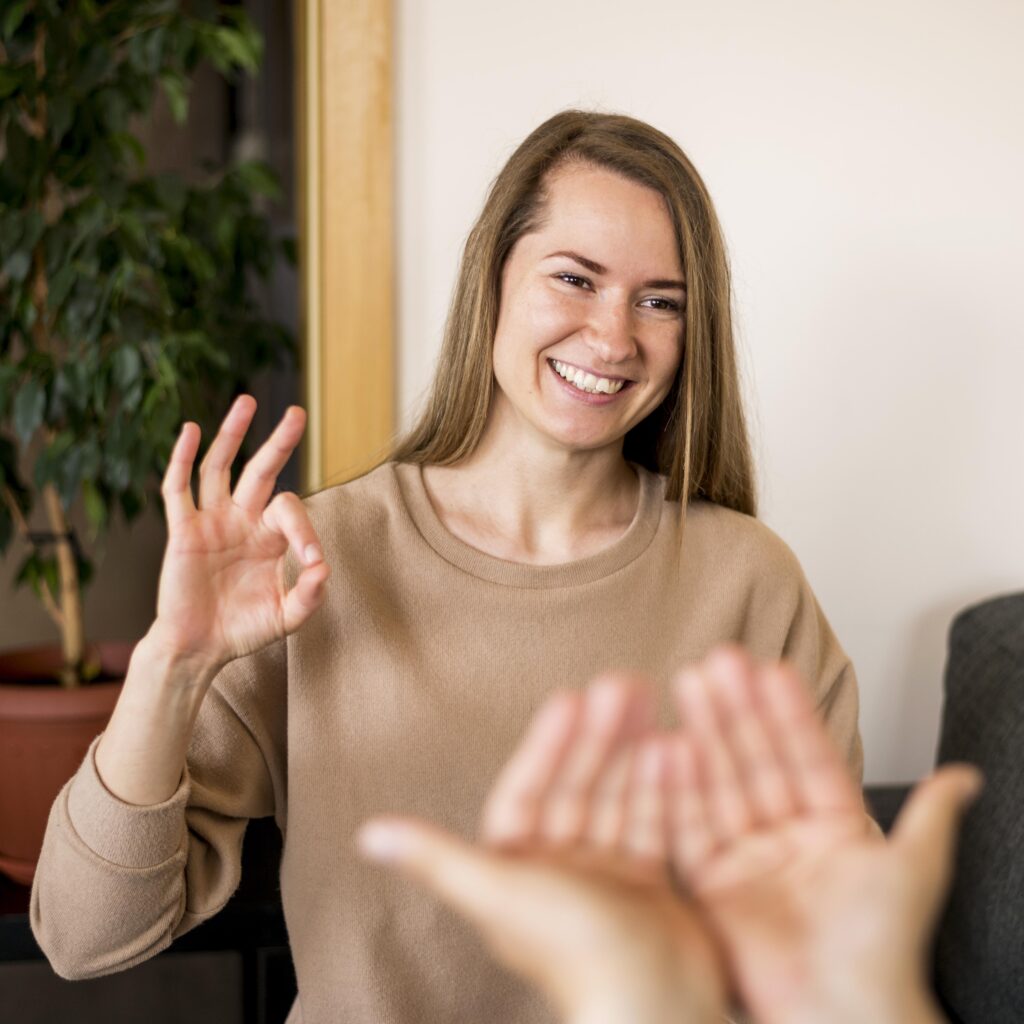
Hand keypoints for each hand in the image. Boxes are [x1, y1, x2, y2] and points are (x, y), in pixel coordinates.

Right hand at [149, 395, 329, 671]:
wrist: (200, 649)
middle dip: (279, 442)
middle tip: (298, 412)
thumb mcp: (287, 617)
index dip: (305, 530)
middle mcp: (242, 521)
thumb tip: (324, 568)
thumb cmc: (244, 631)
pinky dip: (182, 459)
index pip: (290, 510)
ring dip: (232, 434)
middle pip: (261, 470)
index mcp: (270, 537)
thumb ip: (310, 596)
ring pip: (221, 467)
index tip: (313, 563)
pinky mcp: (182, 532)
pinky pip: (178, 489)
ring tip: (247, 401)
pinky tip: (191, 430)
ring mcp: (211, 522)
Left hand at [358, 677, 724, 1023]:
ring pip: (615, 796)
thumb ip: (436, 856)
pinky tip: (675, 744)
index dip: (546, 743)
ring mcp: (604, 878)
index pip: (527, 790)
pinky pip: (651, 822)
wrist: (653, 1003)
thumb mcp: (497, 892)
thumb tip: (367, 835)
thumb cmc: (572, 951)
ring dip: (631, 748)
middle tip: (621, 682)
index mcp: (515, 871)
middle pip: (576, 785)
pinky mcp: (647, 887)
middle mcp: (557, 871)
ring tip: (648, 698)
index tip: (569, 696)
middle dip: (598, 734)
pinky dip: (662, 786)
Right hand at [667, 647, 976, 1023]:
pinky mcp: (711, 886)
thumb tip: (969, 774)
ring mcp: (746, 859)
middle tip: (720, 659)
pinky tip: (670, 743)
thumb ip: (932, 815)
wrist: (843, 1013)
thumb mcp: (915, 868)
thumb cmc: (885, 948)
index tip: (771, 668)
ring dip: (706, 732)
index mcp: (832, 830)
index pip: (806, 755)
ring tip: (691, 680)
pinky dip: (681, 787)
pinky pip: (693, 827)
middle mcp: (786, 839)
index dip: (789, 712)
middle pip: (758, 759)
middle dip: (739, 709)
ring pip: (722, 782)